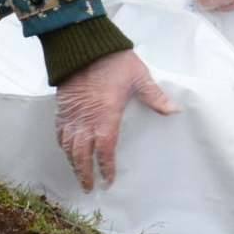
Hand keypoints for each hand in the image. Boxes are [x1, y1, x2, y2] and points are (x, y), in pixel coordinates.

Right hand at [55, 49, 178, 189]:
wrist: (83, 46)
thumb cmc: (114, 61)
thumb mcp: (140, 77)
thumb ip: (155, 96)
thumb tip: (174, 110)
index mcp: (106, 116)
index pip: (105, 149)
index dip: (106, 167)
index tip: (108, 180)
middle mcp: (86, 120)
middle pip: (82, 154)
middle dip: (85, 173)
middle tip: (89, 187)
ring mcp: (71, 114)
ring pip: (68, 146)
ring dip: (72, 162)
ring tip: (78, 174)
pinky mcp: (61, 107)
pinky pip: (59, 132)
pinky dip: (62, 145)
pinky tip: (66, 150)